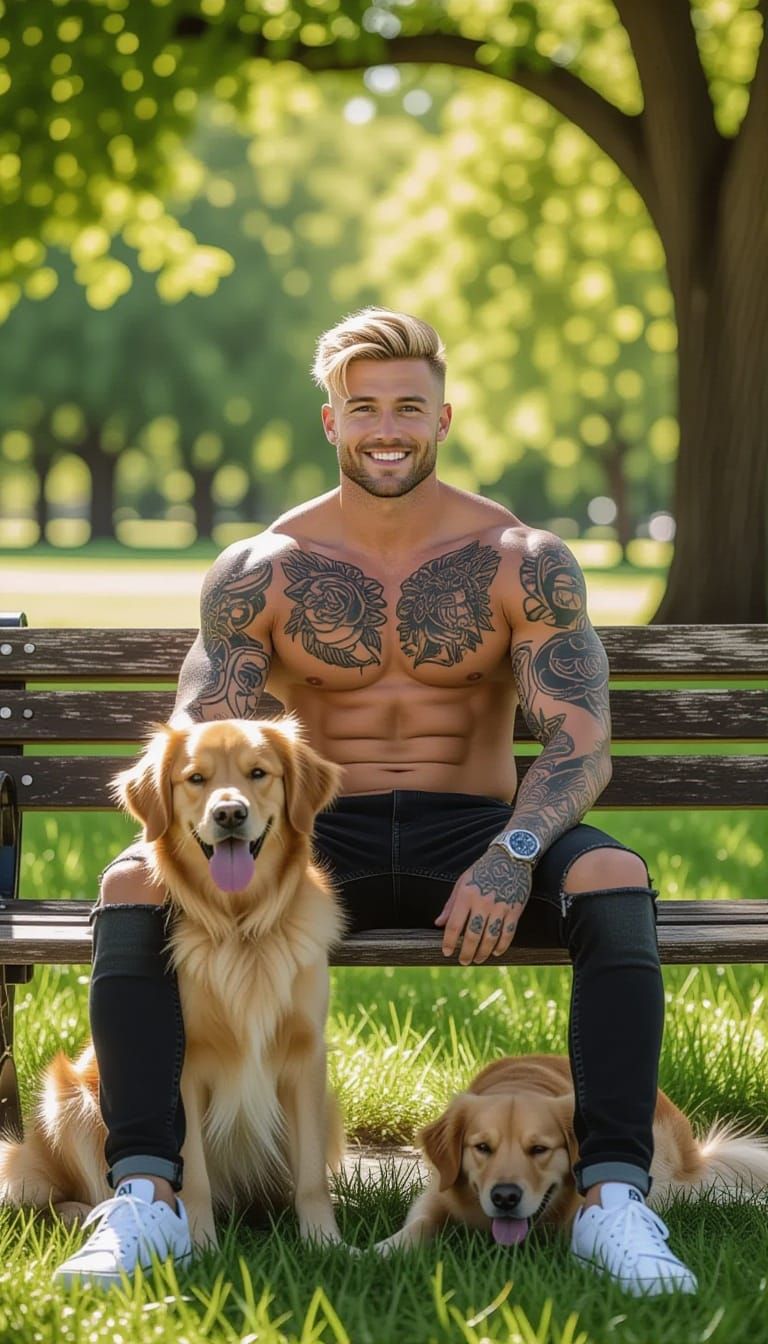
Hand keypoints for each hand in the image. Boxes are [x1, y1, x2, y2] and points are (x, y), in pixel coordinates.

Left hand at [435, 849, 532, 964]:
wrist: (510, 857)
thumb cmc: (483, 870)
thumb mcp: (462, 882)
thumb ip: (450, 904)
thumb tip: (439, 923)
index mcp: (466, 895)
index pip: (454, 925)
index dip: (449, 941)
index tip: (446, 952)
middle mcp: (482, 902)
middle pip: (472, 935)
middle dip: (466, 952)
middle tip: (463, 961)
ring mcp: (500, 907)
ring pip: (490, 938)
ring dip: (483, 952)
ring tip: (478, 959)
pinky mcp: (515, 910)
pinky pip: (508, 933)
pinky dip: (502, 946)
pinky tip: (496, 952)